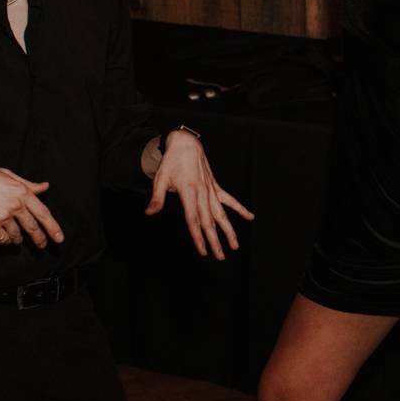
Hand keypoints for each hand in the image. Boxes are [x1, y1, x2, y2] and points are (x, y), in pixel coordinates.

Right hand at [0, 162, 62, 247]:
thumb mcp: (8, 175)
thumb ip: (28, 184)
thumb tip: (45, 186)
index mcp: (22, 191)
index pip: (43, 213)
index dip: (53, 227)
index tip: (59, 238)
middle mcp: (15, 205)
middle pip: (32, 227)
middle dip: (39, 239)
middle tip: (42, 246)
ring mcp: (3, 216)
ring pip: (17, 235)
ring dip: (18, 239)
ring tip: (17, 239)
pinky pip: (2, 239)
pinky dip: (4, 240)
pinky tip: (2, 237)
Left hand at [147, 131, 254, 260]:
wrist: (186, 144)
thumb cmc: (172, 161)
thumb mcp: (160, 179)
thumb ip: (157, 198)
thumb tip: (150, 213)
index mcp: (188, 192)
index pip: (194, 220)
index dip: (198, 237)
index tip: (203, 251)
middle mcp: (202, 193)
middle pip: (210, 222)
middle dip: (215, 240)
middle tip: (220, 256)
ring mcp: (211, 190)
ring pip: (222, 214)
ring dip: (229, 230)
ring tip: (235, 245)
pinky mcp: (215, 186)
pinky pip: (229, 199)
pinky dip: (240, 208)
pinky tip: (250, 217)